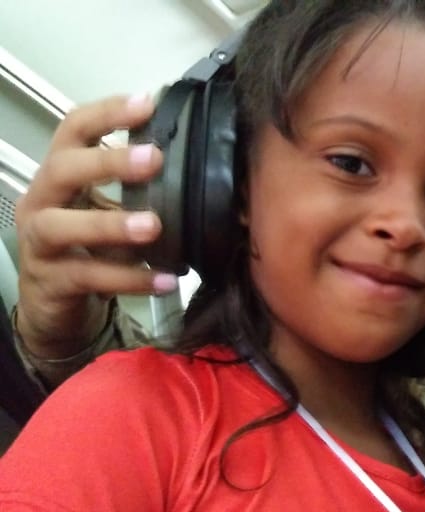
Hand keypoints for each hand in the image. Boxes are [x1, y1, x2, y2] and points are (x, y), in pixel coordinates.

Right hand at [15, 94, 174, 358]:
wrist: (54, 306)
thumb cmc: (85, 248)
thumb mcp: (108, 211)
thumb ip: (136, 189)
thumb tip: (196, 165)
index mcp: (60, 175)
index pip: (74, 130)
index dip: (106, 113)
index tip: (146, 103)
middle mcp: (42, 201)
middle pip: (62, 169)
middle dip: (106, 162)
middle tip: (152, 158)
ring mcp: (39, 242)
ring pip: (63, 226)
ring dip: (110, 223)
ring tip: (153, 225)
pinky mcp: (51, 281)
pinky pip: (89, 277)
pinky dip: (130, 278)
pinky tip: (166, 279)